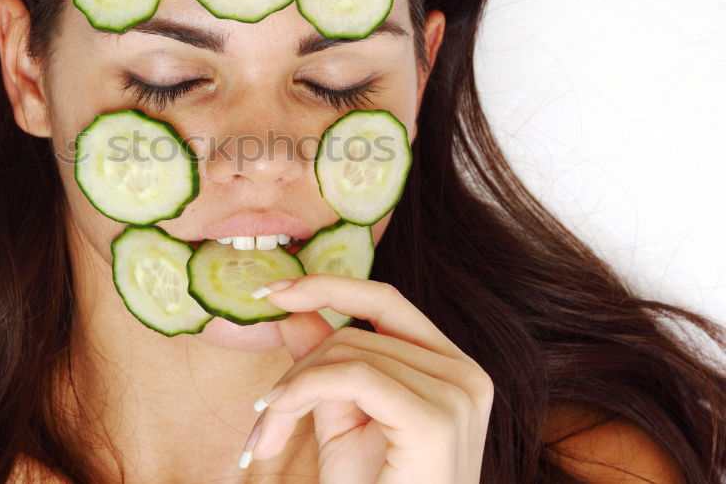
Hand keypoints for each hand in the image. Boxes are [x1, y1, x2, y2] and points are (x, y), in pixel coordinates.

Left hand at [240, 274, 493, 482]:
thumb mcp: (341, 418)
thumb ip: (325, 360)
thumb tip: (293, 308)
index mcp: (450, 368)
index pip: (386, 302)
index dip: (328, 287)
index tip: (273, 290)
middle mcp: (464, 375)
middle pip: (357, 334)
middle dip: (299, 369)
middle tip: (261, 410)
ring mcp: (458, 395)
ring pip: (348, 354)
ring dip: (292, 393)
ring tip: (267, 438)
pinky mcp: (437, 420)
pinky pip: (353, 377)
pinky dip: (305, 390)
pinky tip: (277, 415)